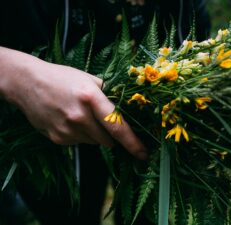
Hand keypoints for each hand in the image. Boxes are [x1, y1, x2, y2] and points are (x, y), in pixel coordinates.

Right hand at [0, 47, 146, 159]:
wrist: (27, 83)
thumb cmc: (62, 77)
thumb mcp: (89, 79)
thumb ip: (109, 95)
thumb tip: (125, 111)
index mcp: (90, 98)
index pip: (117, 126)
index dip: (133, 143)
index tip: (143, 154)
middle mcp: (79, 117)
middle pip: (108, 139)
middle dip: (111, 135)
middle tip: (101, 120)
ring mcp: (67, 130)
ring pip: (94, 142)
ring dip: (95, 134)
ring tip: (81, 116)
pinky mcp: (57, 139)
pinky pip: (79, 143)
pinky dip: (80, 135)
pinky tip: (69, 120)